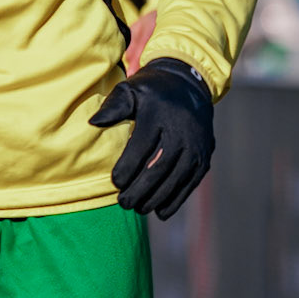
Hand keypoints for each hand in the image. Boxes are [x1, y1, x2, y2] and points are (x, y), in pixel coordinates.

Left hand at [91, 58, 214, 220]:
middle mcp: (182, 130)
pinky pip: (190, 183)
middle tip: (123, 203)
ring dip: (156, 199)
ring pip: (176, 179)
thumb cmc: (152, 91)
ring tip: (138, 208)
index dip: (128, 168)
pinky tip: (160, 211)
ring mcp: (196, 146)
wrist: (189, 86)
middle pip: (160, 168)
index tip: (114, 182)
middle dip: (140, 190)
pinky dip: (176, 200)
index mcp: (160, 113)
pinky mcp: (205, 158)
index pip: (142, 146)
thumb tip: (93, 123)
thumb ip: (113, 106)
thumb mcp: (131, 89)